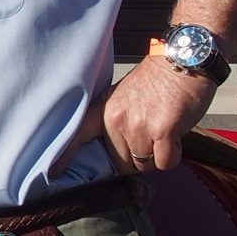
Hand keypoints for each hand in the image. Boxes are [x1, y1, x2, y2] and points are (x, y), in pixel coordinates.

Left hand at [53, 56, 216, 174]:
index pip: (77, 136)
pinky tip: (173, 136)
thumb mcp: (121, 96)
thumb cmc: (155, 81)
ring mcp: (138, 126)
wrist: (183, 62)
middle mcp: (115, 120)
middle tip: (148, 136)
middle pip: (120, 162)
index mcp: (102, 110)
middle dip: (134, 158)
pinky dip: (171, 156)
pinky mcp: (162, 132)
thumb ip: (112, 121)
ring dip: (155, 156)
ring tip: (161, 132)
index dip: (64, 157)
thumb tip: (113, 150)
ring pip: (143, 164)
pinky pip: (164, 163)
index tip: (54, 173)